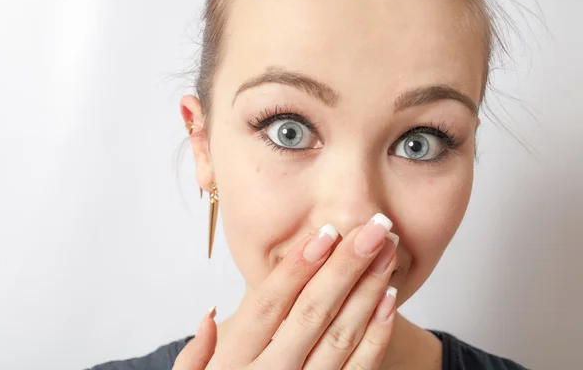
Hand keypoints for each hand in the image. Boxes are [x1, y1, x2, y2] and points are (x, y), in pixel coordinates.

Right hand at [173, 213, 398, 369]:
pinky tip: (387, 299)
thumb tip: (211, 314)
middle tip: (372, 227)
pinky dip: (376, 333)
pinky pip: (359, 368)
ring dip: (367, 290)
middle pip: (311, 312)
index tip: (324, 231)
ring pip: (341, 335)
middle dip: (345, 266)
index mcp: (234, 364)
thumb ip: (194, 357)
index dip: (298, 266)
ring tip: (386, 252)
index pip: (269, 305)